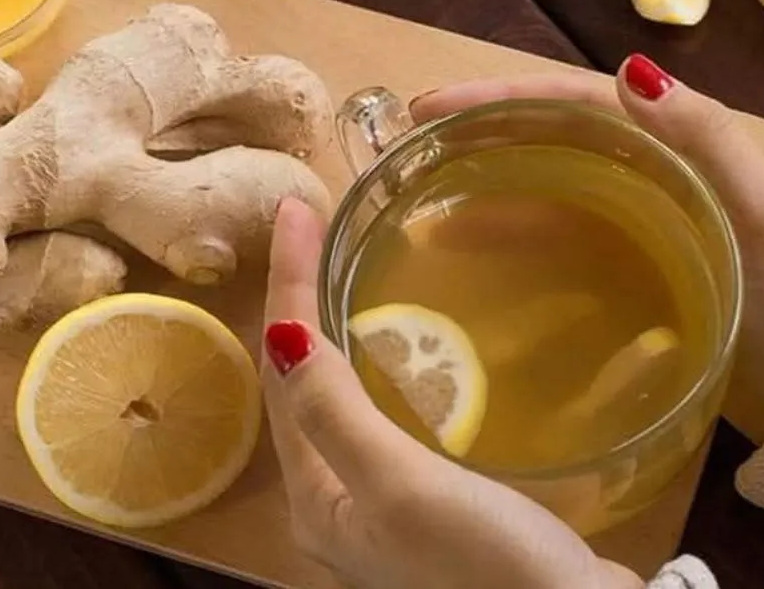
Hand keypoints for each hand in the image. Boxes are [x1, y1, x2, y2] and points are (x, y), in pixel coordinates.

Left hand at [259, 198, 640, 588]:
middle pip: (305, 384)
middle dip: (303, 302)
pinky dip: (392, 367)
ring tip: (344, 262)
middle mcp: (339, 502)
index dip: (286, 288)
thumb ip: (335, 413)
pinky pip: (395, 416)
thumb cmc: (483, 561)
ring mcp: (388, 503)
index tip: (296, 209)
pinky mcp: (438, 501)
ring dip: (341, 330)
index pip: (284, 374)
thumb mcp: (399, 486)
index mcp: (316, 500)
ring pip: (348, 397)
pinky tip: (411, 337)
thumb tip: (279, 332)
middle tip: (315, 227)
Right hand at [411, 54, 763, 442]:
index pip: (577, 103)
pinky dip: (510, 236)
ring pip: (545, 187)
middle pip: (549, 139)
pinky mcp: (623, 269)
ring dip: (485, 189)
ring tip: (423, 208)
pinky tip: (470, 253)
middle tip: (411, 145)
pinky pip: (555, 238)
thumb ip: (707, 140)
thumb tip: (630, 72)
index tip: (433, 109)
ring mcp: (632, 223)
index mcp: (679, 146)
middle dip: (478, 135)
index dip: (503, 97)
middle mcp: (648, 174)